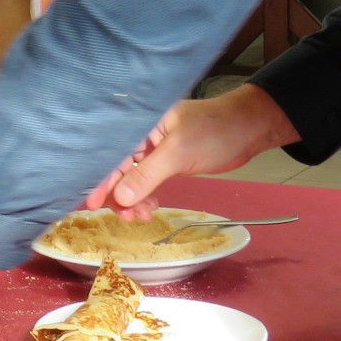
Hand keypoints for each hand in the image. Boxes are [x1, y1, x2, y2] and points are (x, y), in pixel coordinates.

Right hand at [84, 84, 301, 217]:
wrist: (248, 130)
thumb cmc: (214, 132)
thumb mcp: (177, 153)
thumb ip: (147, 174)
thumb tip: (120, 197)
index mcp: (139, 124)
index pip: (111, 153)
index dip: (101, 178)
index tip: (92, 203)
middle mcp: (142, 135)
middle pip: (117, 167)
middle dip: (119, 194)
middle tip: (127, 217)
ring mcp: (154, 149)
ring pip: (132, 177)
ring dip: (134, 199)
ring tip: (143, 217)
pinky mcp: (165, 161)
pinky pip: (146, 180)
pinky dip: (146, 196)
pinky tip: (150, 208)